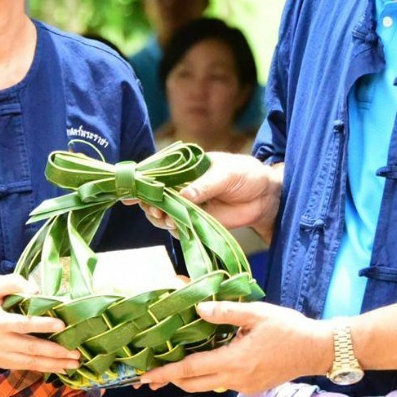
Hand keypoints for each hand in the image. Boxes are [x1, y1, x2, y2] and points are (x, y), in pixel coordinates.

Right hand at [0, 273, 80, 373]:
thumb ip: (14, 283)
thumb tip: (36, 290)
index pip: (22, 324)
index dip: (42, 325)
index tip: (62, 324)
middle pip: (30, 348)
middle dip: (55, 351)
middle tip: (76, 352)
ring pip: (29, 363)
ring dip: (53, 364)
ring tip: (74, 363)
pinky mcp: (1, 363)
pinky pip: (25, 367)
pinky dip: (44, 368)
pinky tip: (61, 367)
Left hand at [139, 300, 331, 394]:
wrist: (317, 349)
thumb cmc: (289, 329)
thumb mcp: (256, 314)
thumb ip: (225, 312)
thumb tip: (198, 308)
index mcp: (234, 361)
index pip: (191, 369)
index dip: (166, 372)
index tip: (146, 376)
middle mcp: (236, 379)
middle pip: (194, 384)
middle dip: (171, 379)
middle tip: (150, 374)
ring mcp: (244, 385)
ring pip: (208, 384)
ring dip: (189, 377)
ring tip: (174, 365)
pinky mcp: (252, 386)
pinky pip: (223, 382)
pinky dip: (208, 374)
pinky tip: (207, 359)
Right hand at [140, 152, 281, 242]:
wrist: (266, 196)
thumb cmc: (246, 175)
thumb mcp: (226, 174)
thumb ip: (205, 185)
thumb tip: (184, 195)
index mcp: (186, 167)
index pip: (158, 172)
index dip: (143, 181)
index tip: (131, 191)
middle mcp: (183, 185)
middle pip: (155, 195)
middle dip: (149, 203)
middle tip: (153, 210)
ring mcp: (188, 204)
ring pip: (163, 212)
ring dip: (159, 217)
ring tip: (164, 218)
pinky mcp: (197, 221)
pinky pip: (178, 227)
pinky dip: (174, 229)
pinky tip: (176, 226)